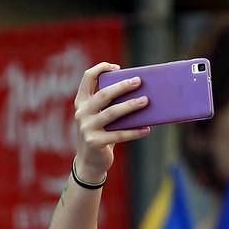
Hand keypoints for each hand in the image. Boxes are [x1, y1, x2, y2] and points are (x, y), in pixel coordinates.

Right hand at [73, 63, 149, 180]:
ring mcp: (86, 127)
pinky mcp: (95, 142)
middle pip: (103, 95)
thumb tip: (141, 93)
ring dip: (130, 106)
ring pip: (111, 113)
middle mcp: (81, 113)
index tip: (117, 67)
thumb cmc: (101, 133)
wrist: (89, 162)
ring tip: (146, 101)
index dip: (100, 69)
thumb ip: (110, 105)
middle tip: (139, 81)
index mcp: (81, 102)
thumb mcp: (100, 117)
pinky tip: (147, 129)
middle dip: (122, 86)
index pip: (87, 78)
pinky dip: (134, 131)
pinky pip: (119, 134)